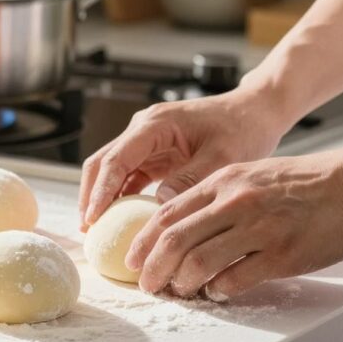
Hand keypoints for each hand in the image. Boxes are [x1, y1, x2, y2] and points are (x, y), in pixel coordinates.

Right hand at [79, 89, 288, 230]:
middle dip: (91, 195)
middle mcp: (143, 129)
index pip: (116, 158)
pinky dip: (120, 197)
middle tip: (87, 229)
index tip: (93, 218)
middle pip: (102, 162)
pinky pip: (129, 176)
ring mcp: (147, 142)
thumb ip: (189, 179)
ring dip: (102, 197)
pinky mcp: (154, 154)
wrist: (255, 111)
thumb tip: (158, 205)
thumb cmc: (243, 127)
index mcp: (155, 124)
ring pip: (111, 170)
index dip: (101, 190)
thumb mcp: (222, 156)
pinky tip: (119, 221)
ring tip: (97, 230)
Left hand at [123, 149, 342, 298]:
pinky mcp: (282, 254)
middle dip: (152, 269)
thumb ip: (215, 197)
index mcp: (223, 182)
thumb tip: (181, 226)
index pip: (166, 214)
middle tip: (146, 285)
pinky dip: (218, 291)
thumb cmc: (306, 182)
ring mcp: (258, 229)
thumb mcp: (250, 175)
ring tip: (182, 291)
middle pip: (173, 241)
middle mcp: (234, 203)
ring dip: (182, 284)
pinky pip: (235, 280)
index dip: (143, 242)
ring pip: (198, 263)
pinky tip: (217, 293)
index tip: (132, 260)